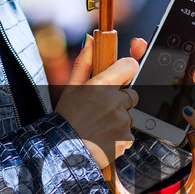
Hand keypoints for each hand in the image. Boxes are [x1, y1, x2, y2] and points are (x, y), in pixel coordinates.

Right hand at [55, 37, 141, 168]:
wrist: (63, 153)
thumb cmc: (66, 119)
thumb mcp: (70, 88)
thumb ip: (84, 63)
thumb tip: (90, 40)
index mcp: (101, 85)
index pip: (131, 65)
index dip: (127, 70)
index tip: (121, 76)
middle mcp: (115, 102)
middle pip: (131, 94)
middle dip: (120, 100)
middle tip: (100, 109)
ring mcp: (122, 122)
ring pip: (129, 115)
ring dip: (118, 119)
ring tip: (98, 126)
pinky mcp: (126, 139)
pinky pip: (128, 133)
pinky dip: (118, 136)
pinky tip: (102, 138)